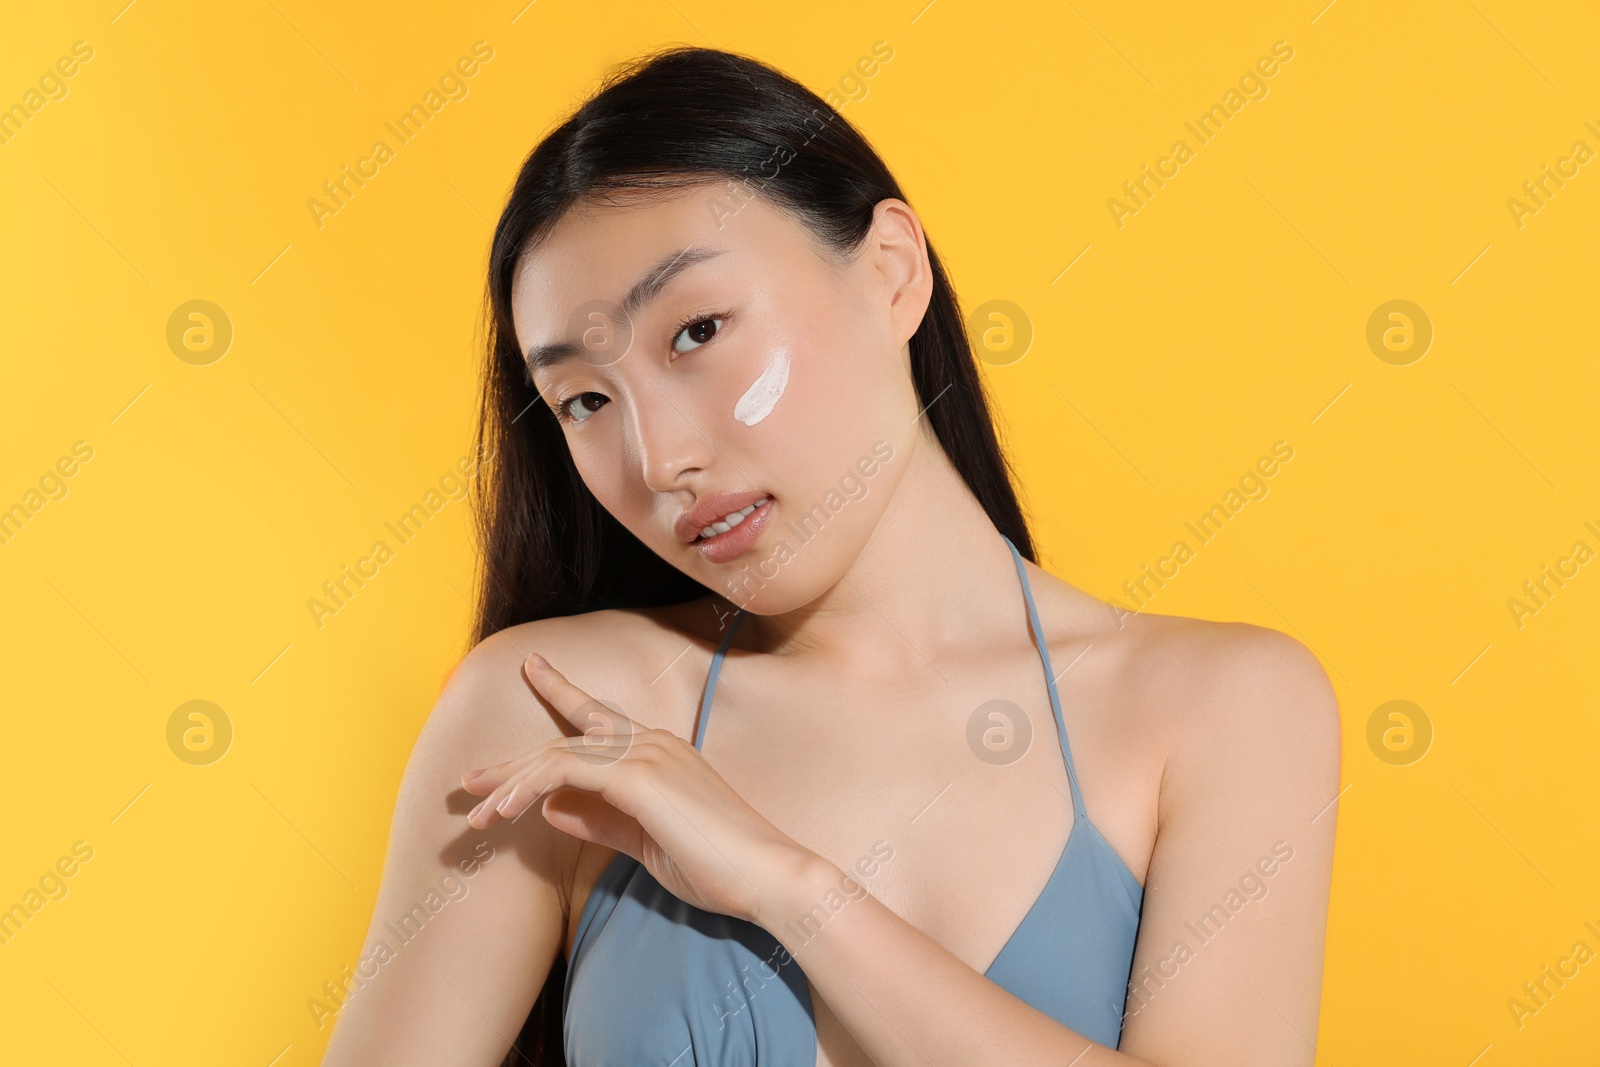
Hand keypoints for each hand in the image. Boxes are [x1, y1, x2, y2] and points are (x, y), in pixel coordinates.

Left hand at [460, 652, 810, 924]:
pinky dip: (531, 788)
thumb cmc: (717, 865)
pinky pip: (567, 774)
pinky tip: (510, 809)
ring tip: (478, 814)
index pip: (600, 716)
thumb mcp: (646, 844)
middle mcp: (653, 743)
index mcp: (660, 752)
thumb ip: (601, 822)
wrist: (767, 875)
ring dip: (512, 784)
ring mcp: (648, 755)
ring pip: (558, 755)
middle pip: (566, 739)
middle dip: (512, 763)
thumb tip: (553, 809)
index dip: (561, 691)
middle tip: (468, 783)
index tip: (533, 668)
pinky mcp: (641, 777)